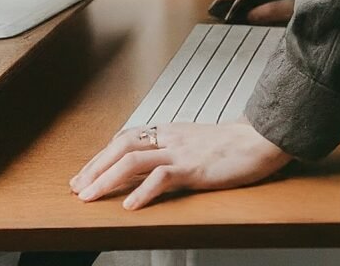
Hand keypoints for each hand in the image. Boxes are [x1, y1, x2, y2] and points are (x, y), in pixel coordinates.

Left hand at [69, 119, 292, 209]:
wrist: (263, 138)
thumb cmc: (234, 144)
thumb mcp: (198, 144)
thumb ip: (175, 152)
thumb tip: (153, 169)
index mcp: (171, 131)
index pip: (127, 139)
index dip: (102, 156)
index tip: (84, 174)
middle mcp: (171, 138)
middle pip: (123, 146)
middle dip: (95, 167)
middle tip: (77, 189)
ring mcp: (182, 151)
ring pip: (134, 161)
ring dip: (107, 179)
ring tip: (89, 197)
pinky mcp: (195, 167)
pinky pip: (163, 178)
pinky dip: (143, 192)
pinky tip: (130, 206)